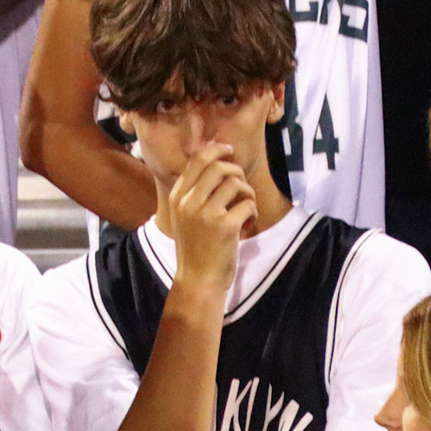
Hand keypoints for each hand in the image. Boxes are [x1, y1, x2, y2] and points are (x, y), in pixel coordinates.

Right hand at [166, 142, 254, 295]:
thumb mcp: (185, 216)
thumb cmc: (195, 248)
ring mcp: (206, 214)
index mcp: (178, 197)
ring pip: (236, 183)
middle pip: (220, 166)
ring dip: (247, 194)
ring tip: (245, 209)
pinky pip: (248, 203)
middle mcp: (189, 202)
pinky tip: (246, 225)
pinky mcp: (225, 226)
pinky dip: (253, 212)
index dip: (217, 149)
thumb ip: (194, 191)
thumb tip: (215, 158)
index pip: (198, 159)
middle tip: (241, 189)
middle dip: (237, 172)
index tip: (230, 152)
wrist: (197, 281)